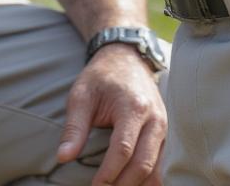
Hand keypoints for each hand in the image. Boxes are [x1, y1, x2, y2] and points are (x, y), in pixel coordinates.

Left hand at [59, 44, 166, 184]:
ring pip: (157, 169)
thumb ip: (74, 127)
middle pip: (143, 164)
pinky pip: (163, 164)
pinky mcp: (166, 133)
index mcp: (133, 107)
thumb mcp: (82, 94)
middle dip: (122, 185)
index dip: (108, 173)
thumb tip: (63, 157)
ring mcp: (165, 127)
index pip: (123, 150)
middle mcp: (155, 119)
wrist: (126, 57)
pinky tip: (134, 185)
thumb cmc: (101, 77)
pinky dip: (150, 179)